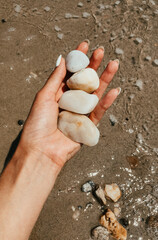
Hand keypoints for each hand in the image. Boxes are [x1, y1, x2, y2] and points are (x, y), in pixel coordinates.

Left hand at [18, 41, 119, 168]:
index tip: (85, 45)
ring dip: (104, 80)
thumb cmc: (38, 123)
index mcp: (58, 94)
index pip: (70, 73)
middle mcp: (70, 102)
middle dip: (93, 66)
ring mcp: (80, 113)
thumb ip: (55, 78)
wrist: (41, 150)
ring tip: (113, 65)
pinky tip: (114, 90)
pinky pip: (99, 111)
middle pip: (84, 81)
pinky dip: (107, 101)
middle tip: (101, 52)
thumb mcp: (44, 96)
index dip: (78, 59)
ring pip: (94, 94)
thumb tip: (62, 58)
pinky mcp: (88, 125)